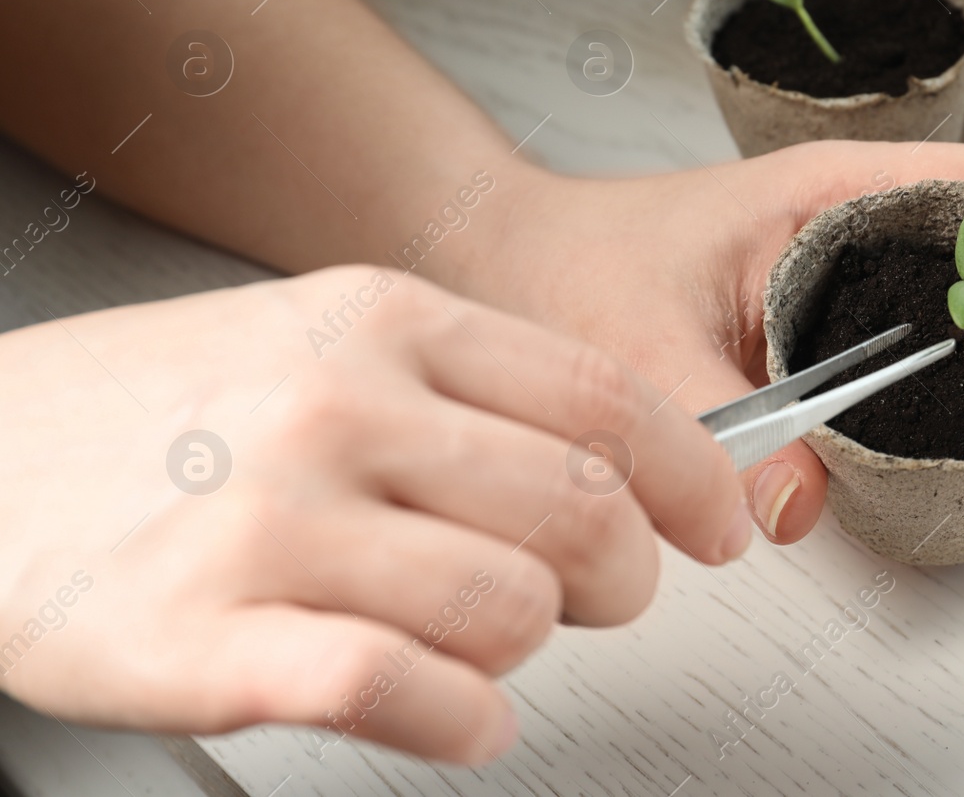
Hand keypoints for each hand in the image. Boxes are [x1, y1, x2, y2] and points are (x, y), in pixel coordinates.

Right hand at [0, 267, 744, 762]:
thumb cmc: (164, 410)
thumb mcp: (321, 342)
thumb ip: (469, 390)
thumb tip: (626, 463)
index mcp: (383, 323)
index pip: (606, 398)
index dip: (695, 475)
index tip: (720, 522)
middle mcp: (337, 407)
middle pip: (584, 511)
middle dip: (624, 575)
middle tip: (598, 596)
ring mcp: (271, 520)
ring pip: (510, 607)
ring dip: (529, 648)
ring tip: (481, 644)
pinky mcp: (209, 636)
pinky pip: (401, 691)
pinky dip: (463, 719)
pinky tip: (457, 715)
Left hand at [466, 141, 963, 546]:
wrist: (507, 257)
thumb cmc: (565, 264)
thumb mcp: (637, 346)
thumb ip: (714, 425)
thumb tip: (796, 511)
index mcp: (824, 190)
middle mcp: (846, 220)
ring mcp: (836, 269)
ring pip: (962, 308)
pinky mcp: (817, 317)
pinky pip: (914, 346)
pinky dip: (962, 393)